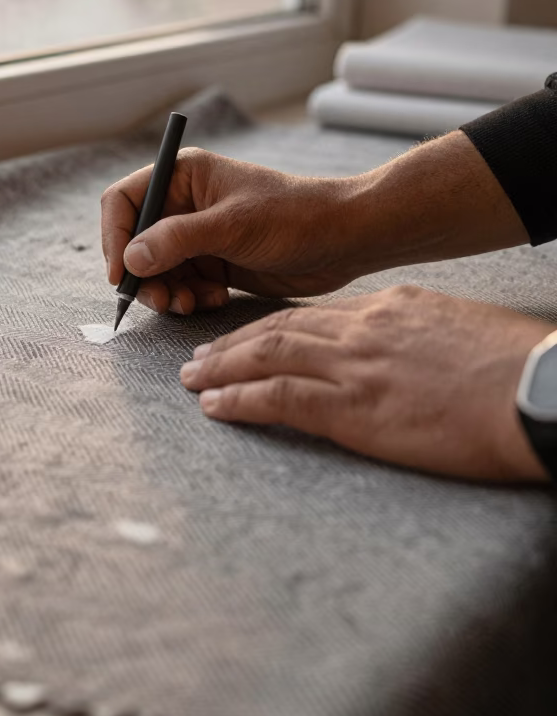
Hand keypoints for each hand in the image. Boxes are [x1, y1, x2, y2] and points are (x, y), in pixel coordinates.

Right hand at [100, 133, 526, 316]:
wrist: (346, 239)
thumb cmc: (295, 217)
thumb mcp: (232, 226)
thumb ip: (177, 240)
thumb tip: (131, 258)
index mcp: (185, 176)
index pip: (125, 201)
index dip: (115, 237)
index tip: (121, 274)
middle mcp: (187, 204)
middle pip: (136, 241)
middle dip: (143, 274)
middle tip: (162, 301)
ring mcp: (201, 235)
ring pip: (158, 269)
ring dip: (166, 292)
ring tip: (190, 304)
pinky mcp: (217, 262)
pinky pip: (183, 284)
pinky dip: (189, 298)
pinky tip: (213, 300)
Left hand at [179, 285, 551, 481]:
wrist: (536, 387)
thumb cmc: (513, 367)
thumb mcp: (457, 332)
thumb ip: (417, 336)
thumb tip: (400, 353)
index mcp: (391, 308)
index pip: (315, 316)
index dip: (272, 328)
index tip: (248, 339)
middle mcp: (364, 328)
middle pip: (280, 328)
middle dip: (234, 343)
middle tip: (200, 356)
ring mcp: (357, 366)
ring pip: (269, 355)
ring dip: (222, 367)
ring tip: (192, 378)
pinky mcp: (356, 407)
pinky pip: (281, 397)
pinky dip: (241, 400)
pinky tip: (215, 407)